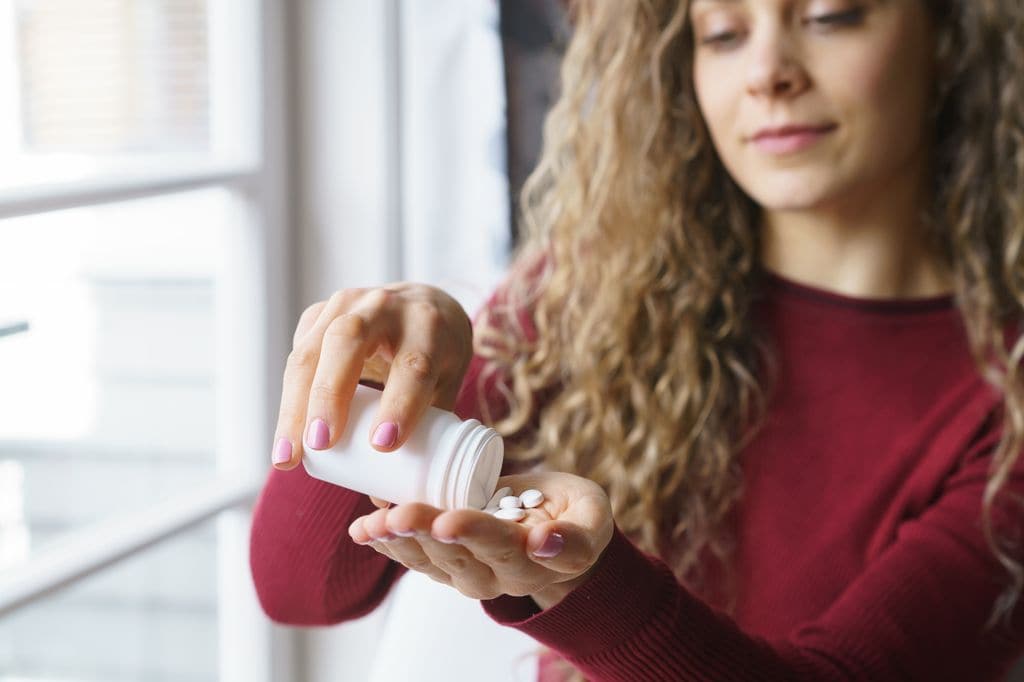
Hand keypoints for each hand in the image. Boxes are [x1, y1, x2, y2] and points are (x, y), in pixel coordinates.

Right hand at [271, 284, 473, 507]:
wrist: (425, 305)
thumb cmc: (438, 356)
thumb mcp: (444, 386)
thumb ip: (425, 437)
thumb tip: (388, 504)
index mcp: (428, 324)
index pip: (412, 363)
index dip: (398, 404)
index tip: (382, 446)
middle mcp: (385, 306)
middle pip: (349, 341)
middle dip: (330, 394)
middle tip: (320, 445)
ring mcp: (347, 305)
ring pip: (313, 348)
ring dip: (296, 404)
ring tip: (289, 455)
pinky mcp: (319, 315)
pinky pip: (298, 355)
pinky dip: (289, 398)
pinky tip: (286, 436)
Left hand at [348, 471, 614, 607]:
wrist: (558, 533)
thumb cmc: (574, 516)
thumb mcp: (592, 518)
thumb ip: (575, 536)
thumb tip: (542, 542)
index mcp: (536, 562)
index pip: (504, 547)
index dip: (477, 534)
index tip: (449, 520)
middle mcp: (500, 576)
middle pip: (458, 557)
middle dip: (424, 533)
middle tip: (397, 514)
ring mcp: (471, 574)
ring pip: (431, 562)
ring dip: (398, 541)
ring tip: (372, 523)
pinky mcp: (449, 566)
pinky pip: (416, 558)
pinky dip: (388, 541)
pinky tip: (364, 527)